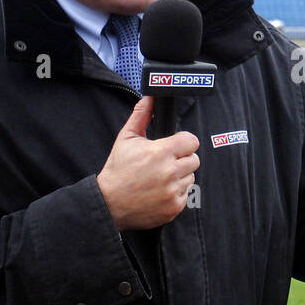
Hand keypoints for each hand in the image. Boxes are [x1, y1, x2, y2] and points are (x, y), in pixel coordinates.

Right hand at [97, 97, 200, 229]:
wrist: (109, 203)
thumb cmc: (118, 170)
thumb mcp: (126, 139)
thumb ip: (141, 116)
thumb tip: (150, 98)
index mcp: (161, 152)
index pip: (192, 141)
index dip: (183, 142)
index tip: (174, 146)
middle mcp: (170, 172)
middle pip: (194, 159)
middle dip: (182, 159)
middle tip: (165, 163)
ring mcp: (173, 191)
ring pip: (191, 176)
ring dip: (180, 176)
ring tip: (160, 177)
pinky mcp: (175, 207)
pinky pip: (186, 194)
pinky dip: (176, 192)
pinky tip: (160, 190)